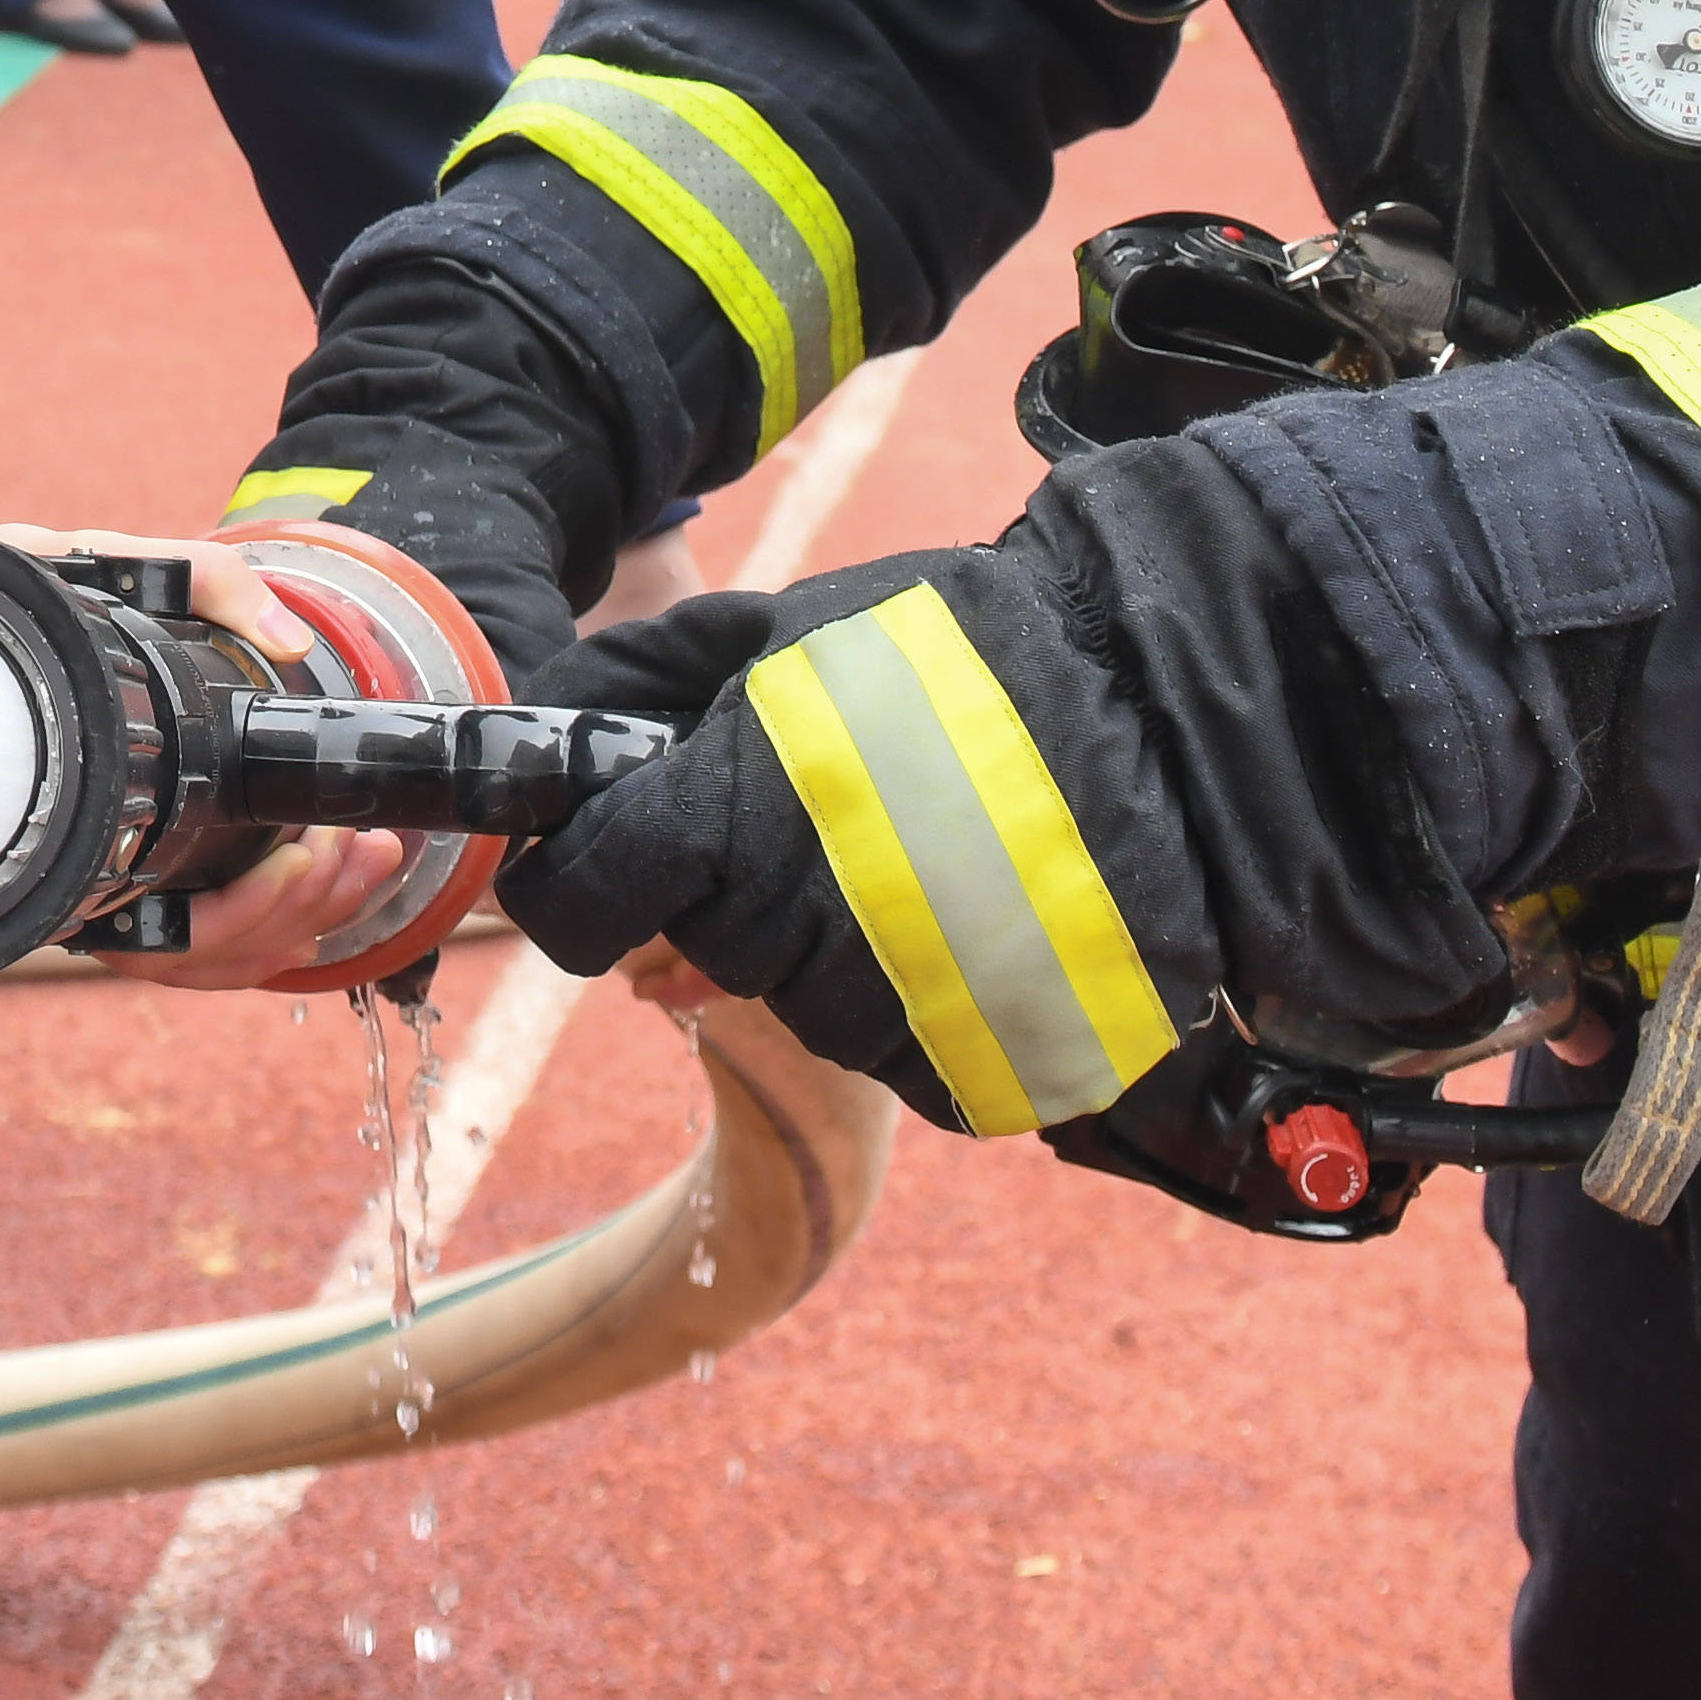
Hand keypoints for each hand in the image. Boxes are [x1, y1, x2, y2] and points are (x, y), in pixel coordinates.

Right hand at [0, 524, 408, 989]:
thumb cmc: (16, 602)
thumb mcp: (107, 566)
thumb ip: (207, 580)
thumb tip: (288, 635)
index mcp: (79, 829)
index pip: (175, 930)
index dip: (256, 906)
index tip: (309, 848)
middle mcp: (78, 883)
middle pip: (205, 954)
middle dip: (301, 907)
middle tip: (357, 848)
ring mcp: (96, 889)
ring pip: (205, 957)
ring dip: (296, 920)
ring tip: (364, 863)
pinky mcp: (114, 878)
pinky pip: (192, 939)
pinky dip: (263, 927)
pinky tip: (314, 889)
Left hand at [505, 543, 1216, 1139]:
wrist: (1162, 707)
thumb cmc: (962, 652)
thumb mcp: (780, 626)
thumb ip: (640, 681)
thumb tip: (538, 724)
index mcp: (724, 820)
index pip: (577, 904)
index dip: (583, 881)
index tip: (617, 860)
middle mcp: (791, 930)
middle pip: (703, 951)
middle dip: (740, 889)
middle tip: (834, 813)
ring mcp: (887, 1015)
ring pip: (805, 1009)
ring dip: (839, 947)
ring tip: (926, 851)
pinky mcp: (975, 1073)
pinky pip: (903, 1058)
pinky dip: (927, 1005)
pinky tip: (978, 917)